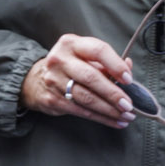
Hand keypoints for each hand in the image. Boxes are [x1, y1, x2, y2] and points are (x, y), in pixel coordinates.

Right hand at [20, 35, 134, 127]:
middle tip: (129, 105)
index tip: (129, 79)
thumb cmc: (69, 66)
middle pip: (91, 78)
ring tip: (126, 116)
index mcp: (71, 44)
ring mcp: (54, 80)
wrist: (35, 80)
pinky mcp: (52, 100)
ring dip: (110, 110)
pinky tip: (115, 121)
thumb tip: (128, 66)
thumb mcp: (85, 56)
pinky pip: (81, 111)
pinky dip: (101, 118)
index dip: (116, 65)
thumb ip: (107, 62)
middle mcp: (60, 60)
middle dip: (113, 93)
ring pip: (87, 98)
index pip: (98, 50)